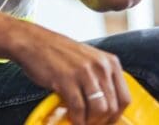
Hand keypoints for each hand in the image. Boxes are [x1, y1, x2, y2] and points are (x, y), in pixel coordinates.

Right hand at [12, 22, 130, 124]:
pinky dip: (76, 119)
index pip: (125, 98)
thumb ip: (100, 78)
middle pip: (113, 107)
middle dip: (101, 121)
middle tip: (90, 123)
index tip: (106, 121)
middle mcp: (101, 66)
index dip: (116, 116)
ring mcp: (84, 72)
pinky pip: (78, 108)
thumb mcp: (88, 60)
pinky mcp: (66, 79)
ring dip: (90, 121)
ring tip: (81, 121)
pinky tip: (71, 118)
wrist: (32, 42)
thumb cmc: (58, 53)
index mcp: (110, 62)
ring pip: (99, 109)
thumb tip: (107, 106)